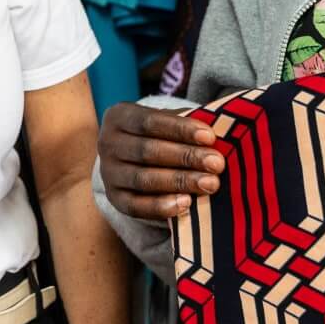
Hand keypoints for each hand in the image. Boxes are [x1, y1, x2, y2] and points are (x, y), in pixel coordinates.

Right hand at [98, 102, 225, 219]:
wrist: (130, 158)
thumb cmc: (158, 134)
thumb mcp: (165, 121)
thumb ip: (184, 122)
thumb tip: (215, 125)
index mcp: (119, 117)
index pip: (150, 121)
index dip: (181, 129)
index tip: (210, 137)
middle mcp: (107, 144)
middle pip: (147, 151)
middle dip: (186, 157)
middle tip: (217, 163)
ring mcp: (108, 174)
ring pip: (144, 179)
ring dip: (180, 182)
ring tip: (210, 184)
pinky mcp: (114, 199)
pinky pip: (136, 206)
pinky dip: (161, 207)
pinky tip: (186, 203)